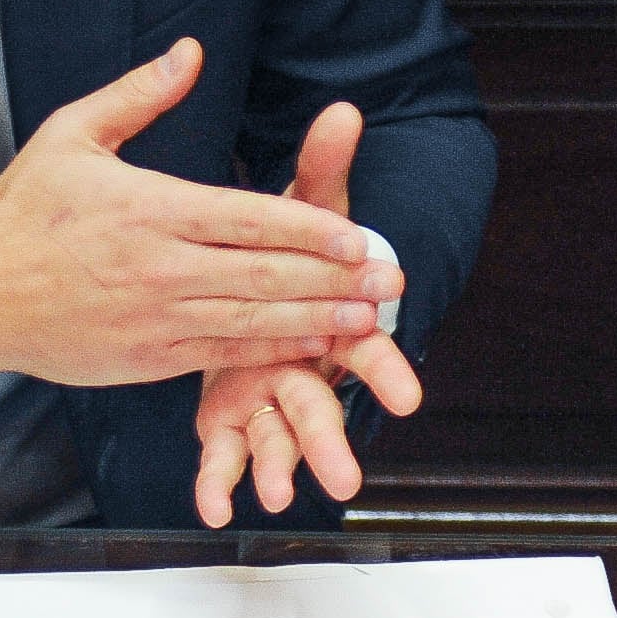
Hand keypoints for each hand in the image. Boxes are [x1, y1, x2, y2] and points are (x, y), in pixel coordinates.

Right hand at [0, 40, 396, 387]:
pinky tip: (311, 345)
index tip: (359, 234)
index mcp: (147, 207)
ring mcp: (155, 317)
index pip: (248, 217)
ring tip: (369, 315)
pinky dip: (272, 350)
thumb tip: (191, 53)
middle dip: (337, 277)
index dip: (312, 229)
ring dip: (319, 318)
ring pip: (254, 318)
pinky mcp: (146, 357)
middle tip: (391, 275)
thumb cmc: (20, 211)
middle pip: (266, 273)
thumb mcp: (70, 135)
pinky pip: (222, 352)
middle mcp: (158, 266)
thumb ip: (138, 94)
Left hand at [193, 101, 424, 526]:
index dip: (384, 367)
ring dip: (280, 466)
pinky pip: (225, 448)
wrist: (256, 271)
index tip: (405, 397)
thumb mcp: (306, 204)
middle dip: (332, 440)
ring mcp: (268, 389)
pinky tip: (211, 507)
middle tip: (345, 480)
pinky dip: (220, 478)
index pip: (364, 343)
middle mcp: (305, 360)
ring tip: (278, 497)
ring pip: (278, 435)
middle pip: (323, 402)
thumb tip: (343, 110)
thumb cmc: (289, 242)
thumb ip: (322, 163)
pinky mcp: (231, 407)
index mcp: (329, 316)